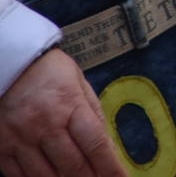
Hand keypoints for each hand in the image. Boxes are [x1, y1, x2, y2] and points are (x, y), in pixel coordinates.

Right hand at [0, 48, 127, 176]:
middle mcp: (45, 125)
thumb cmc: (49, 72)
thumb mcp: (79, 84)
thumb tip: (108, 146)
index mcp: (70, 106)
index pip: (96, 145)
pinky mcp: (2, 147)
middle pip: (73, 166)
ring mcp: (21, 139)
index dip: (111, 168)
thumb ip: (93, 115)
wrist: (10, 63)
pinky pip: (19, 176)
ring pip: (46, 176)